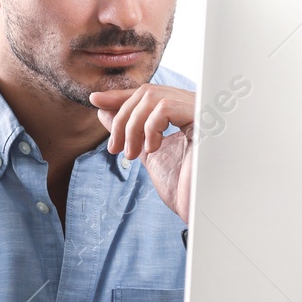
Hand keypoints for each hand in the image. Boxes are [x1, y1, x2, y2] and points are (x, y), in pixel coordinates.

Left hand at [87, 84, 193, 221]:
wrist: (201, 209)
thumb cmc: (183, 186)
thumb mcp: (147, 152)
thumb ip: (129, 130)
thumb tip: (103, 110)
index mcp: (186, 113)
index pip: (150, 93)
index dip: (121, 96)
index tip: (95, 101)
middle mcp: (198, 106)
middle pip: (148, 92)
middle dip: (123, 118)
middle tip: (115, 148)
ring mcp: (204, 110)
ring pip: (153, 98)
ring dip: (132, 127)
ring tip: (132, 154)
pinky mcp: (206, 118)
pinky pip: (165, 107)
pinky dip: (149, 128)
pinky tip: (153, 149)